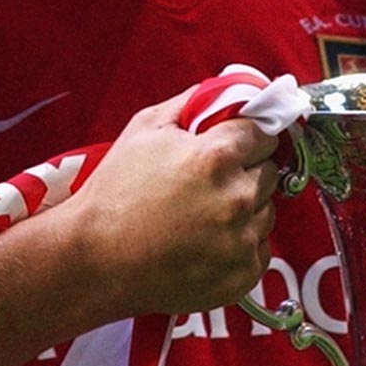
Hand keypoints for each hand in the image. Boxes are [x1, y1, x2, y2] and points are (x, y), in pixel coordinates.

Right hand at [63, 90, 279, 318]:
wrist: (95, 260)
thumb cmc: (114, 194)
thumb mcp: (144, 130)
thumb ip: (192, 103)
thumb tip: (227, 90)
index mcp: (216, 157)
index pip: (264, 133)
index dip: (247, 136)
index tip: (236, 144)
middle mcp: (236, 198)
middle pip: (269, 172)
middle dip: (245, 172)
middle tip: (210, 182)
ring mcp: (240, 241)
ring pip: (267, 212)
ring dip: (245, 210)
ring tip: (203, 216)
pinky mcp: (240, 276)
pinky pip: (259, 251)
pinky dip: (240, 246)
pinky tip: (205, 243)